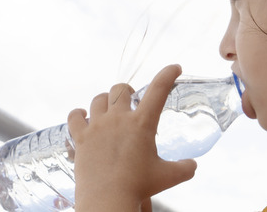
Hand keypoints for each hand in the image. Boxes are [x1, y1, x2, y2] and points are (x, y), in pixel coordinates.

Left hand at [67, 64, 197, 211]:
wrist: (107, 199)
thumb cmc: (138, 187)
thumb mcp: (167, 177)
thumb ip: (184, 168)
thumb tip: (192, 165)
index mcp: (142, 123)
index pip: (159, 89)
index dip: (168, 74)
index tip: (174, 68)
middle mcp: (118, 119)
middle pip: (121, 89)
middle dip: (127, 91)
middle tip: (131, 99)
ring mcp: (97, 126)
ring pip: (98, 99)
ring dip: (105, 101)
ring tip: (109, 110)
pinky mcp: (80, 137)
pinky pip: (75, 116)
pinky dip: (79, 114)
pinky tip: (83, 117)